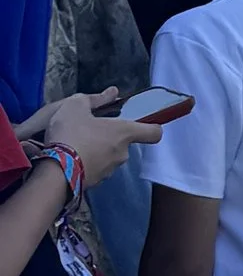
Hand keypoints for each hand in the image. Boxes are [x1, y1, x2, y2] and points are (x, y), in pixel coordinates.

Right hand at [42, 91, 162, 182]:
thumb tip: (112, 92)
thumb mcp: (75, 107)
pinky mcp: (96, 183)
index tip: (142, 122)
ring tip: (75, 143)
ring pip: (109, 156)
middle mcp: (123, 153)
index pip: (154, 132)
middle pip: (124, 143)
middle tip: (89, 130)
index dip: (151, 126)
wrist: (55, 171)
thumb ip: (94, 99)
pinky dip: (87, 163)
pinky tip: (70, 158)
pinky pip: (95, 169)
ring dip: (97, 150)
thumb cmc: (70, 134)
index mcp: (124, 133)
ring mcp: (110, 170)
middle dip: (109, 137)